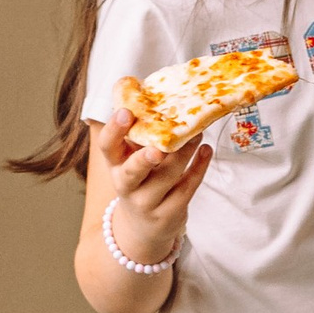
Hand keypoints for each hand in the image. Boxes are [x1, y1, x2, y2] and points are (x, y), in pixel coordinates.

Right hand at [99, 102, 210, 265]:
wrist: (144, 227)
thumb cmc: (140, 178)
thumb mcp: (131, 157)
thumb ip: (139, 131)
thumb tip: (146, 85)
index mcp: (115, 165)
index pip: (106, 147)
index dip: (114, 130)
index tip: (127, 112)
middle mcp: (126, 185)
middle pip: (131, 173)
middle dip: (143, 160)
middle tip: (157, 147)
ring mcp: (147, 202)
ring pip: (166, 177)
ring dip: (183, 153)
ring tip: (197, 132)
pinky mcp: (169, 213)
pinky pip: (186, 189)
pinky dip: (198, 168)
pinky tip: (206, 150)